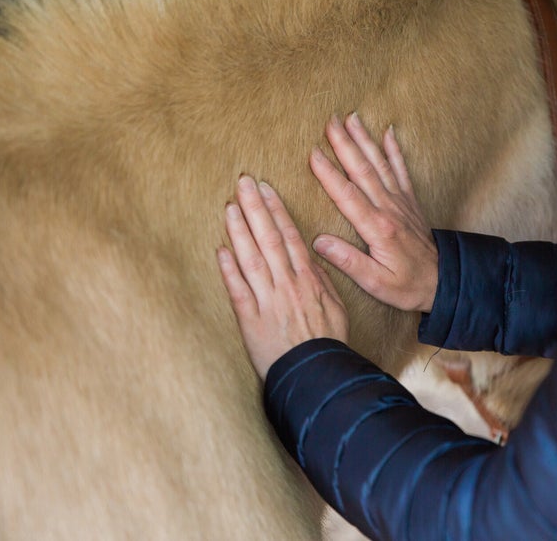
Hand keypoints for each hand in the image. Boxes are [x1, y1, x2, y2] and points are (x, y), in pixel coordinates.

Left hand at [218, 175, 348, 380]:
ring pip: (251, 259)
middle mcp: (287, 284)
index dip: (275, 210)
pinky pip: (237, 291)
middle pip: (268, 239)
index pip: (288, 236)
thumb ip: (322, 281)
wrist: (317, 374)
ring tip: (229, 207)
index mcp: (308, 279)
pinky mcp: (251, 320)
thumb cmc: (328, 342)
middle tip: (242, 182)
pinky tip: (220, 249)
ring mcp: (267, 301)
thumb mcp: (336, 307)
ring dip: (239, 231)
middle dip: (254, 207)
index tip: (265, 189)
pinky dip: (228, 270)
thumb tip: (311, 259)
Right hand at [310, 113, 437, 312]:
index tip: (313, 153)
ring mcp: (401, 202)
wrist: (443, 283)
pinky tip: (389, 132)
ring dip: (365, 140)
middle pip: (363, 171)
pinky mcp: (410, 202)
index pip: (347, 195)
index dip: (329, 174)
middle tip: (330, 121)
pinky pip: (402, 171)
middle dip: (345, 144)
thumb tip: (319, 242)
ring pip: (380, 164)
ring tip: (352, 117)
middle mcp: (390, 209)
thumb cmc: (407, 286)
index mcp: (378, 228)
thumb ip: (348, 261)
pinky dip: (395, 150)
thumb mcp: (375, 283)